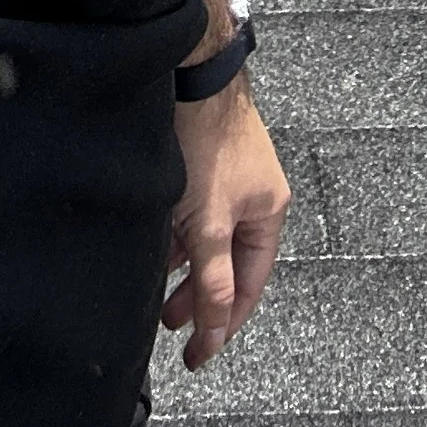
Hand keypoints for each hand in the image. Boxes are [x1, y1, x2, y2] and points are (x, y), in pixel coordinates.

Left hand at [161, 74, 289, 372]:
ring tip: (159, 290)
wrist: (190, 74)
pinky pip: (196, 214)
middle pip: (229, 264)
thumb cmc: (208, 139)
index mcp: (269, 212)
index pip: (250, 285)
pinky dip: (180, 235)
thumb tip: (217, 331)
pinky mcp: (207, 160)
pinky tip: (158, 243)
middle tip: (171, 323)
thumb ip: (214, 280)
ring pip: (209, 239)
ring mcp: (231, 177)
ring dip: (186, 267)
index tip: (201, 352)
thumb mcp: (209, 224)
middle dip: (200, 297)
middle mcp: (255, 195)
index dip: (225, 322)